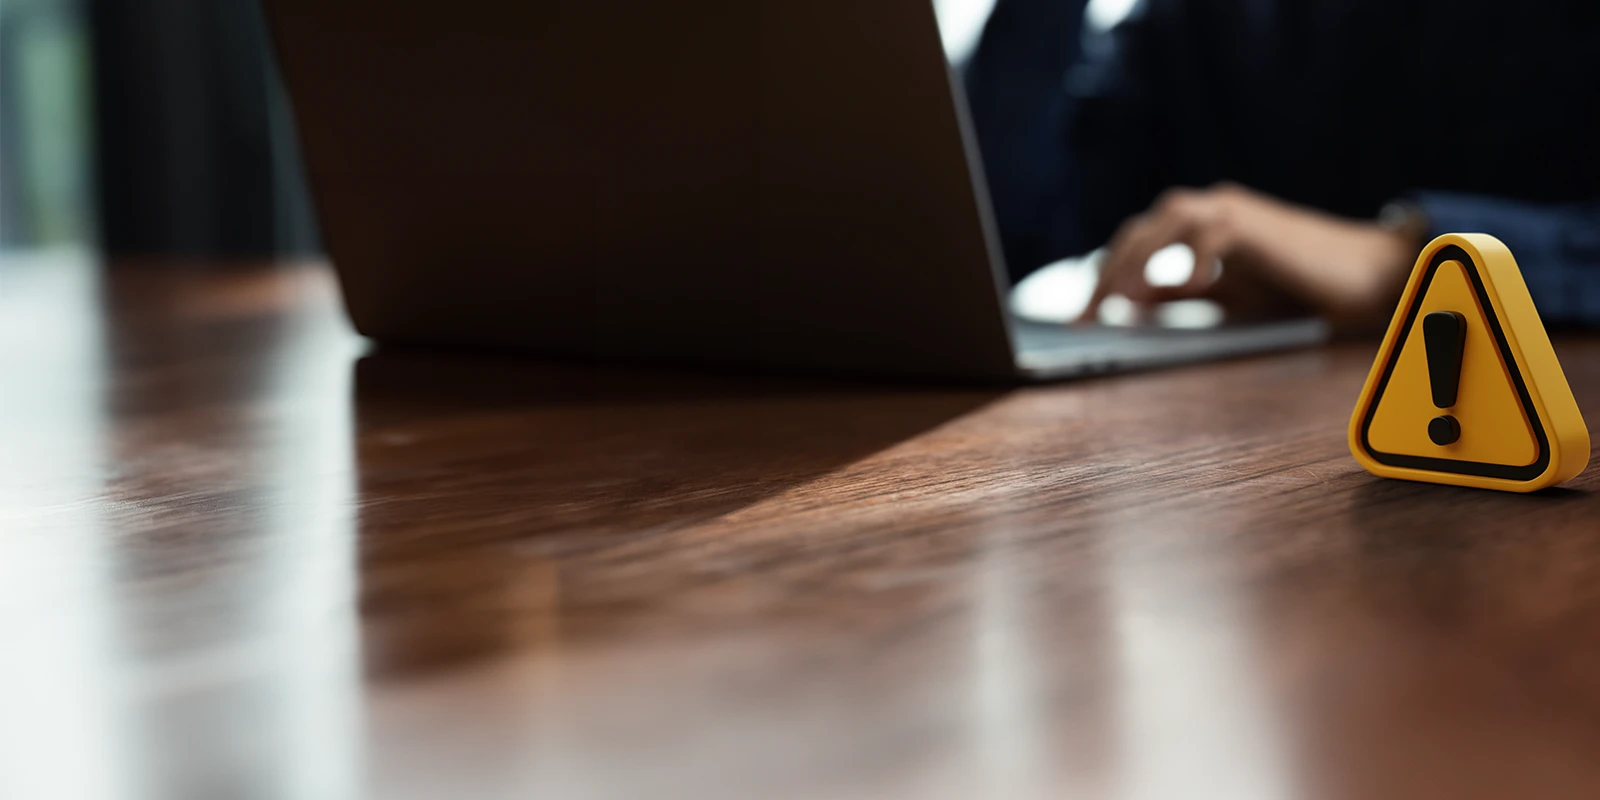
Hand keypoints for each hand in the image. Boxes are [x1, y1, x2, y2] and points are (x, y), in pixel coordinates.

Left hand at [1076, 183, 1418, 326]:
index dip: (1104, 276)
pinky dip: (1195, 257)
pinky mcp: (1258, 224)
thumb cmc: (1298, 285)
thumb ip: (1182, 296)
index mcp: (1198, 227)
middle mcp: (1210, 210)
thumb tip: (1133, 304)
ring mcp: (1233, 212)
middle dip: (1108, 271)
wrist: (1363, 274)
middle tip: (1087, 315)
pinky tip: (1185, 285)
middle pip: (1141, 230)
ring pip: (1168, 221)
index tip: (1082, 316)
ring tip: (1119, 295)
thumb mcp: (1228, 296)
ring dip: (1138, 257)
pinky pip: (1215, 232)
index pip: (1135, 243)